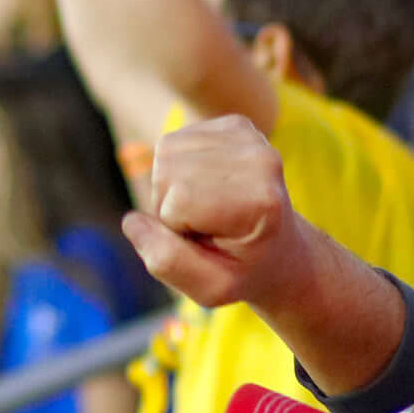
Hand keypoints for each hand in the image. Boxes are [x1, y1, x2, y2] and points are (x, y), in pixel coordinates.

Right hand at [121, 115, 300, 312]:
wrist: (281, 248)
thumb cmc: (244, 270)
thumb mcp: (212, 288)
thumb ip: (168, 262)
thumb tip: (132, 222)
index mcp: (260, 201)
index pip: (177, 201)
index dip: (176, 228)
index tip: (206, 243)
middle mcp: (261, 160)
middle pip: (167, 171)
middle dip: (171, 205)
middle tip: (204, 227)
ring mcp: (250, 136)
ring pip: (166, 152)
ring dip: (173, 185)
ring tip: (206, 208)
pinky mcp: (236, 124)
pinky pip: (175, 141)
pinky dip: (179, 166)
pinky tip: (207, 187)